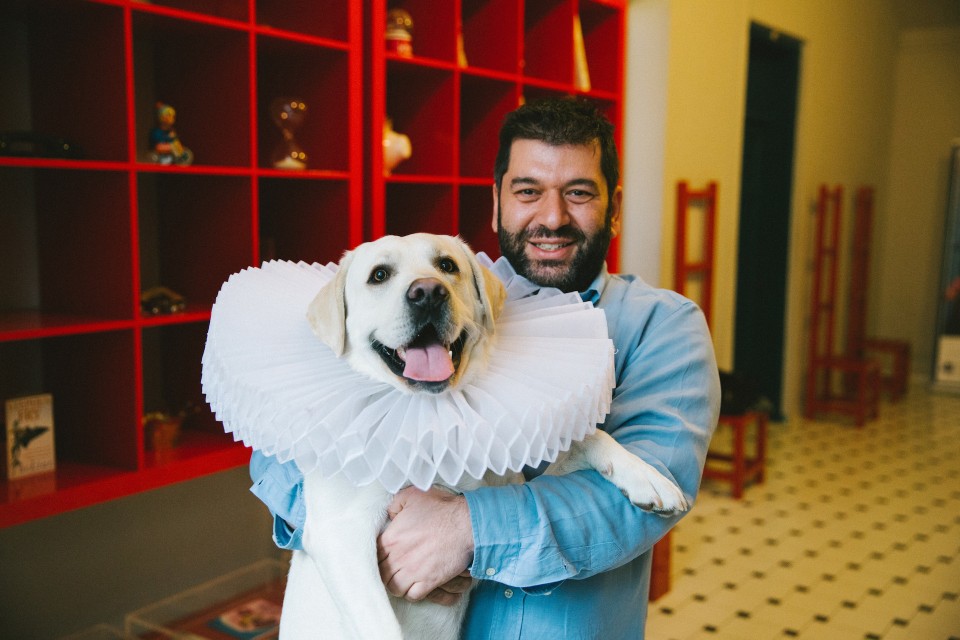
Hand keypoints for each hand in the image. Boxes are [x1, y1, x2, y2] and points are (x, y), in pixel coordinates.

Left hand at [377, 486, 474, 602]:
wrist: (466, 524)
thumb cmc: (441, 508)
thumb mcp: (413, 495)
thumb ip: (395, 504)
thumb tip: (390, 514)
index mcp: (391, 538)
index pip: (373, 556)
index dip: (377, 557)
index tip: (384, 556)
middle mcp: (398, 558)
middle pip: (381, 575)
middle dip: (385, 573)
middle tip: (393, 569)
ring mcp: (413, 571)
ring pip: (394, 588)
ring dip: (397, 584)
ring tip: (403, 579)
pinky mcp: (428, 581)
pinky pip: (412, 596)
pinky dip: (412, 593)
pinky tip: (417, 585)